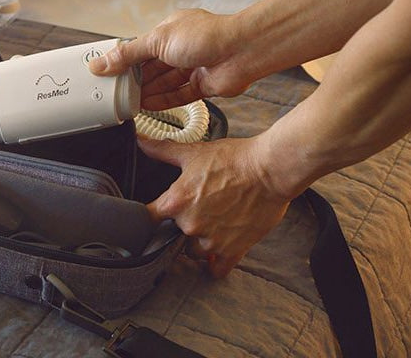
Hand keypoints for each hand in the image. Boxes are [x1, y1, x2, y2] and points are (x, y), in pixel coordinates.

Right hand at [90, 9, 257, 109]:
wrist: (242, 51)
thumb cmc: (205, 36)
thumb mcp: (158, 40)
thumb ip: (129, 54)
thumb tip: (101, 63)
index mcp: (170, 30)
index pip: (142, 48)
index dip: (126, 61)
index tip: (108, 74)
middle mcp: (182, 47)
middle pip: (153, 67)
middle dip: (135, 80)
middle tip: (115, 94)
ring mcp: (194, 66)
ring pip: (165, 83)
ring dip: (147, 93)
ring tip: (128, 104)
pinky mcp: (204, 85)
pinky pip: (179, 95)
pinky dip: (164, 102)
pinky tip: (148, 107)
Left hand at [138, 135, 291, 277]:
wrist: (269, 169)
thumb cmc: (234, 159)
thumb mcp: (195, 152)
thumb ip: (163, 150)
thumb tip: (140, 140)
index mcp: (176, 202)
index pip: (146, 219)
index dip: (147, 217)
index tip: (152, 216)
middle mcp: (190, 225)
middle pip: (173, 235)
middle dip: (183, 223)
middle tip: (198, 207)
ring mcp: (211, 241)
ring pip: (194, 252)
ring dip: (199, 242)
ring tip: (212, 224)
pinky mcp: (232, 251)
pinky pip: (217, 269)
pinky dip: (217, 262)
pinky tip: (220, 250)